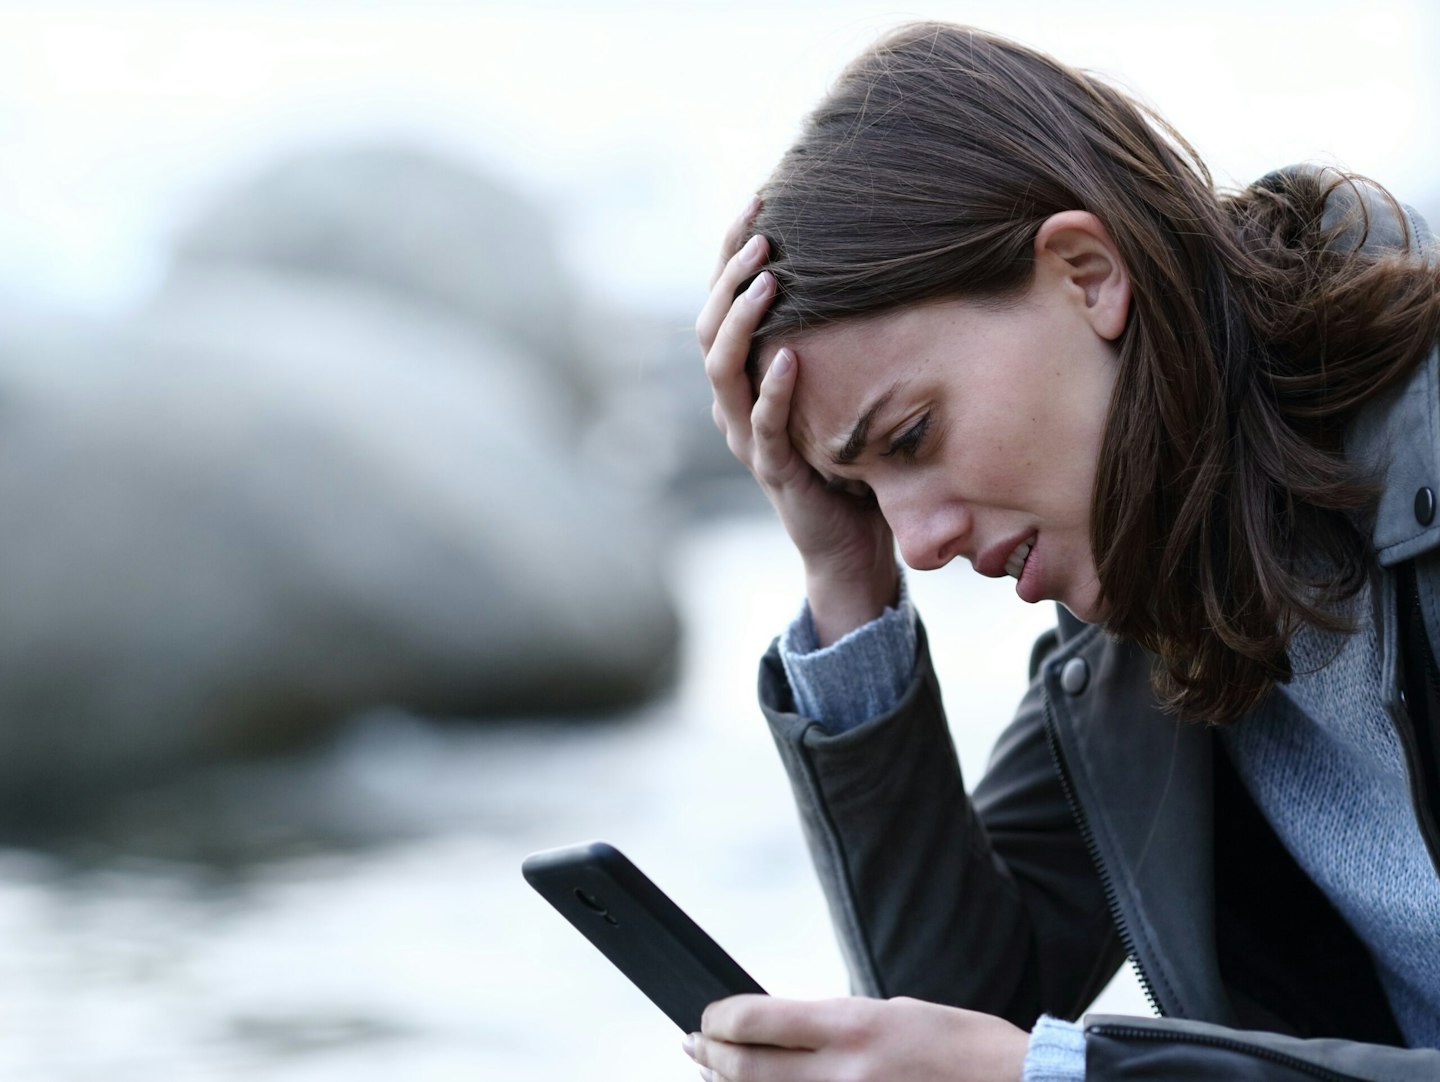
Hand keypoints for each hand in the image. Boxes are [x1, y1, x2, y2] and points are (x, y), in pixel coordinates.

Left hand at [684, 995, 1029, 1081]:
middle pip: (747, 1071)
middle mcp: (844, 1075)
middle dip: (710, 1056)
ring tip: (714, 1072)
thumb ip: (835, 1024)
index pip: (757, 1021)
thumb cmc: (963, 1048)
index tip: (709, 1016)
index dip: (720, 1018)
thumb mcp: (894, 1012)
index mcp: (854, 1028)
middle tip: (694, 1045)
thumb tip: (782, 1029)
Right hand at [697, 201, 898, 643]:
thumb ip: (842, 336)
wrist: (852, 544)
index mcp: (745, 378)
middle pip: (711, 328)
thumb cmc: (852, 459)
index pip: (723, 304)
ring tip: (768, 279)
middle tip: (761, 232)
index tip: (757, 201)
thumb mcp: (845, 385)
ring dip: (743, 321)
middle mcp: (734, 404)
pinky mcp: (774, 471)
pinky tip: (791, 356)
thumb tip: (879, 259)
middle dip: (730, 275)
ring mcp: (747, 438)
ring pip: (723, 370)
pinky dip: (773, 391)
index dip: (731, 254)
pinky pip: (763, 426)